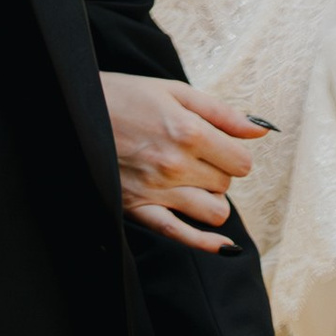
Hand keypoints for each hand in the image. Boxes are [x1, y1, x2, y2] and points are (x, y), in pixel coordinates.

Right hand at [102, 71, 265, 251]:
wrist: (74, 110)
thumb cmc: (124, 95)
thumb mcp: (173, 91)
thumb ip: (222, 112)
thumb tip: (262, 130)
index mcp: (187, 130)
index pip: (241, 161)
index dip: (234, 153)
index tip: (219, 146)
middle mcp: (175, 164)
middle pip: (227, 184)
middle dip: (219, 171)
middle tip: (197, 156)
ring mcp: (158, 190)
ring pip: (214, 212)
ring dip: (211, 199)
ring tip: (193, 183)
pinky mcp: (139, 209)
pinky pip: (182, 236)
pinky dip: (207, 244)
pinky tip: (223, 245)